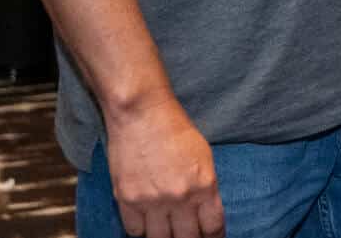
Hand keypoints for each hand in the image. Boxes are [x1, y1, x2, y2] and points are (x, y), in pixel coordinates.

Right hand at [103, 95, 224, 236]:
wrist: (142, 115)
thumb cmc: (175, 130)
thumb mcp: (204, 157)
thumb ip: (205, 187)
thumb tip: (204, 212)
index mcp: (204, 185)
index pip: (213, 226)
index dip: (214, 237)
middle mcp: (179, 197)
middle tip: (189, 235)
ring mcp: (151, 201)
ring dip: (165, 237)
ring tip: (168, 233)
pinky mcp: (126, 200)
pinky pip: (134, 231)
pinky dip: (142, 231)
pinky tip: (147, 224)